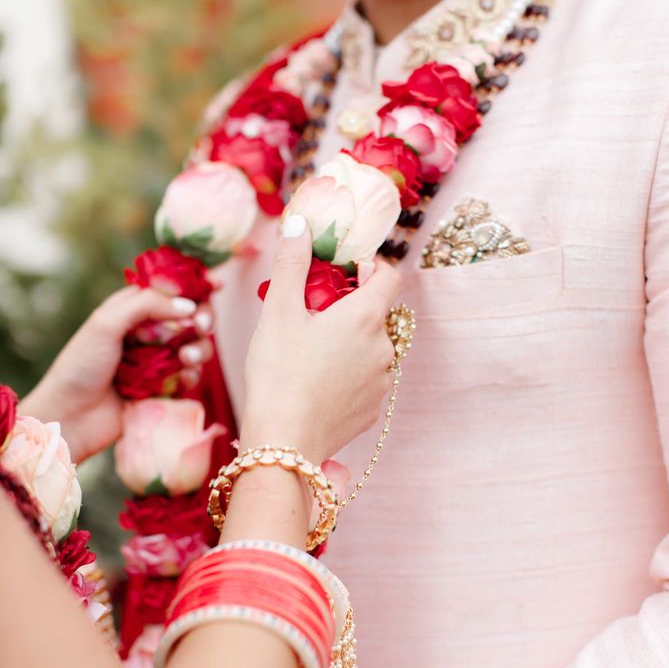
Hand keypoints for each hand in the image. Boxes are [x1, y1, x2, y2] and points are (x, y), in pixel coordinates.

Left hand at [19, 287, 213, 462]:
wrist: (71, 417)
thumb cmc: (80, 367)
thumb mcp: (106, 324)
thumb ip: (147, 305)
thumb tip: (189, 305)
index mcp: (134, 308)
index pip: (172, 288)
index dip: (197, 283)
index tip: (217, 284)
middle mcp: (150, 331)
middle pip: (192, 314)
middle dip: (204, 317)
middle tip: (202, 326)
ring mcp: (161, 359)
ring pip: (198, 344)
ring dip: (200, 348)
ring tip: (186, 359)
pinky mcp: (167, 385)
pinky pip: (193, 375)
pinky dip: (193, 374)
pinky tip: (182, 380)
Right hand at [242, 216, 401, 462]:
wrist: (284, 442)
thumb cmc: (278, 372)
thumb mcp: (279, 311)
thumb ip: (292, 263)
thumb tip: (300, 225)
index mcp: (366, 317)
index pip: (390, 277)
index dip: (372, 268)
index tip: (348, 270)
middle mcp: (383, 347)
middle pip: (378, 313)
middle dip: (353, 306)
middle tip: (316, 312)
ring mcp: (381, 382)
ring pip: (372, 348)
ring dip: (352, 341)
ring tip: (313, 351)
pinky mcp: (372, 410)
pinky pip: (366, 379)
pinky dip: (350, 372)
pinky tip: (319, 382)